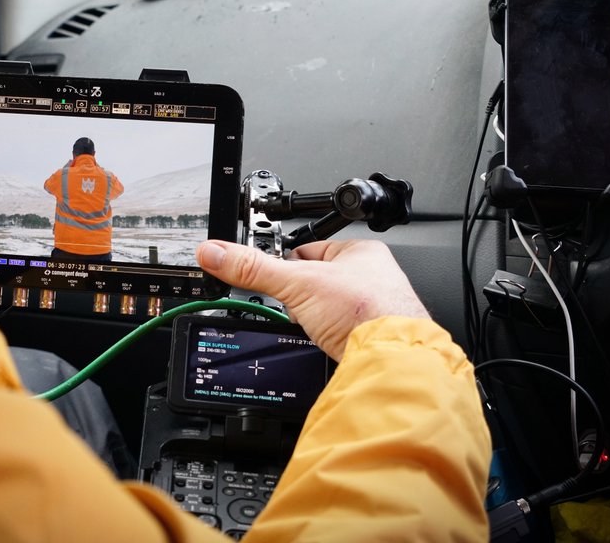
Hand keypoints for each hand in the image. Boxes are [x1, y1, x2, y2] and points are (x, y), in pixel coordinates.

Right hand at [196, 238, 428, 360]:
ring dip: (312, 319)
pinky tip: (323, 343)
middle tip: (292, 304)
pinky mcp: (372, 337)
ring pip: (325, 309)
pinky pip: (337, 332)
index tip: (266, 274)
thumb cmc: (367, 311)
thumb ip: (253, 268)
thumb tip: (215, 252)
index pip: (307, 250)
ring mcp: (374, 309)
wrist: (394, 359)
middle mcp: (372, 278)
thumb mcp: (297, 282)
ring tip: (312, 327)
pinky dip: (326, 338)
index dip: (284, 263)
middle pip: (314, 282)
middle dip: (298, 296)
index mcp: (360, 252)